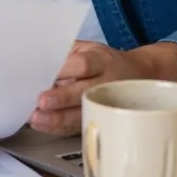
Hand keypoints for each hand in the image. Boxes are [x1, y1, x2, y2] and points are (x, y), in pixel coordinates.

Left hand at [29, 40, 176, 136]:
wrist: (138, 75)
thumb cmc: (104, 61)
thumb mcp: (89, 48)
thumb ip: (66, 54)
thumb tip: (38, 64)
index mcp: (101, 60)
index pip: (83, 64)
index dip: (65, 70)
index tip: (45, 74)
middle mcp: (106, 83)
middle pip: (85, 91)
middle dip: (62, 98)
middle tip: (41, 102)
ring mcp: (106, 104)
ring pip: (83, 113)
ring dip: (58, 119)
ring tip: (38, 119)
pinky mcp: (102, 119)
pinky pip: (80, 127)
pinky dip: (60, 128)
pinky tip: (45, 126)